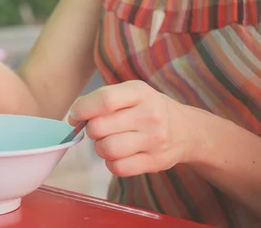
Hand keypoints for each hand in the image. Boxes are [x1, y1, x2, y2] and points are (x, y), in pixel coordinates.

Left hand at [69, 80, 195, 176]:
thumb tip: (74, 116)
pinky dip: (112, 163)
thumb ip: (103, 100)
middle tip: (98, 129)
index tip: (76, 115)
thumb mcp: (132, 93)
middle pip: (99, 127)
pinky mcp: (155, 162)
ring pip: (107, 149)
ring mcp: (154, 140)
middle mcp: (150, 115)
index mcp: (140, 92)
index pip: (104, 100)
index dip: (82, 109)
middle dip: (91, 130)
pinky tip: (119, 155)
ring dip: (100, 148)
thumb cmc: (148, 108)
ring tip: (109, 142)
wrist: (186, 129)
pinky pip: (118, 168)